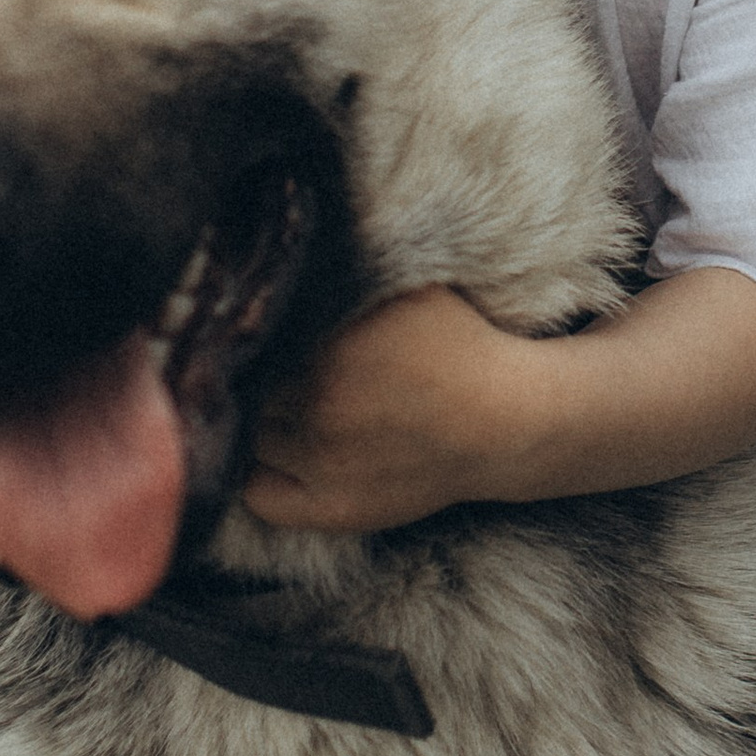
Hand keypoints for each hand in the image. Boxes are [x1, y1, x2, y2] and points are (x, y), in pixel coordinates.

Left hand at [244, 287, 532, 531]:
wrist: (506, 420)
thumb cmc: (456, 343)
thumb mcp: (404, 287)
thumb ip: (345, 265)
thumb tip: (288, 247)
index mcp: (331, 344)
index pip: (255, 338)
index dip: (257, 331)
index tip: (269, 329)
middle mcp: (320, 403)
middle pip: (249, 385)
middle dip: (258, 373)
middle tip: (282, 364)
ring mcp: (324, 462)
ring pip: (251, 436)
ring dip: (260, 419)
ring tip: (290, 404)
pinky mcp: (334, 508)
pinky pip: (259, 496)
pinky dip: (257, 475)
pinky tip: (278, 453)